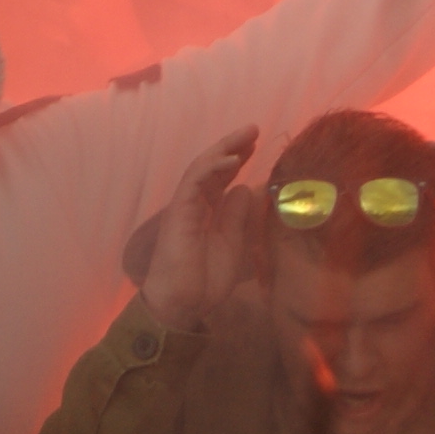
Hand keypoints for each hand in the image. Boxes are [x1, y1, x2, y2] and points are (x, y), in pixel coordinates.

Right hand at [137, 134, 253, 328]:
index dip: (237, 159)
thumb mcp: (231, 245)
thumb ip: (236, 217)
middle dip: (232, 146)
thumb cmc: (204, 281)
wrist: (182, 304)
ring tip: (245, 136)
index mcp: (207, 212)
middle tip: (253, 129)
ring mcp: (185, 205)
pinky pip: (194, 182)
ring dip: (223, 149)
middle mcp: (194, 204)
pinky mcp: (179, 211)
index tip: (255, 144)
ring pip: (201, 168)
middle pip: (212, 166)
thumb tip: (244, 189)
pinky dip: (212, 168)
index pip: (221, 178)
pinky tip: (231, 159)